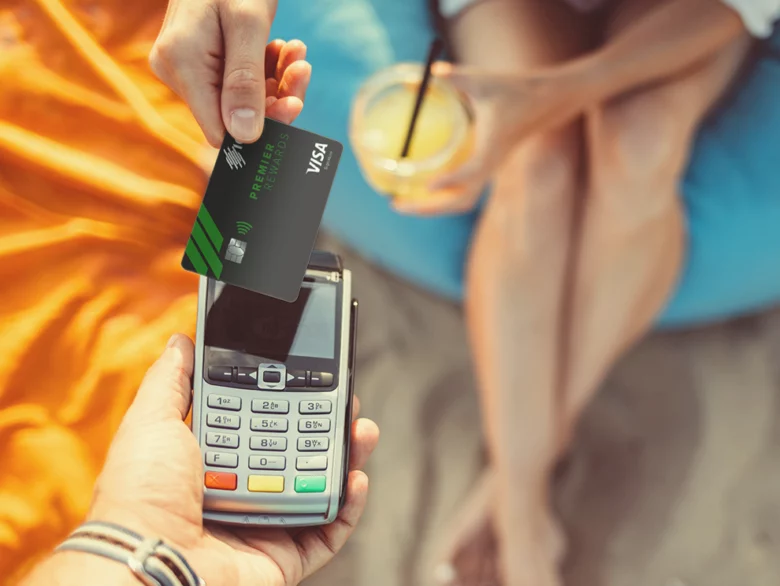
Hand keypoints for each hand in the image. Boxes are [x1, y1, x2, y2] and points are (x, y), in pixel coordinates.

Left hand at [88, 334, 379, 585]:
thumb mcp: (152, 422)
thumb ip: (171, 381)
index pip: (262, 422)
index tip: (311, 375)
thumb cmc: (140, 496)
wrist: (148, 561)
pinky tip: (355, 479)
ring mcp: (265, 524)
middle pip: (298, 451)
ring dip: (346, 456)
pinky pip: (328, 533)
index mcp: (213, 459)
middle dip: (328, 423)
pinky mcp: (284, 556)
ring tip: (361, 430)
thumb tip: (181, 343)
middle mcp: (241, 491)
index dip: (290, 399)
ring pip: (319, 486)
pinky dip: (348, 506)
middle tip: (346, 399)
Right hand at [149, 0, 310, 145]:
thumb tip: (245, 136)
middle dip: (274, 98)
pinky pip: (240, 82)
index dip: (259, 128)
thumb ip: (245, 82)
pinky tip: (283, 50)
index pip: (219, 129)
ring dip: (276, 82)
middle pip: (234, 116)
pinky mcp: (202, 63)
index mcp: (181, 63)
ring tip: (296, 53)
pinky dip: (266, 70)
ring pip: (242, 100)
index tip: (292, 105)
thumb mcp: (247, 24)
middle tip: (302, 72)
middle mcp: (176, 71)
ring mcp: (188, 68)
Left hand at [394, 62, 586, 215]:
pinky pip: (461, 191)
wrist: (546, 102)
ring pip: (460, 201)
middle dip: (429, 208)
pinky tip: (415, 189)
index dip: (452, 180)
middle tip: (396, 205)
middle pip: (461, 200)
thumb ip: (453, 77)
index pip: (473, 172)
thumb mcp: (482, 80)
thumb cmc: (515, 89)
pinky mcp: (485, 169)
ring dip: (432, 208)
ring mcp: (488, 170)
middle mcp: (490, 165)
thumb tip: (420, 75)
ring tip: (401, 203)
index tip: (429, 185)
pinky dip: (438, 196)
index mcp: (492, 147)